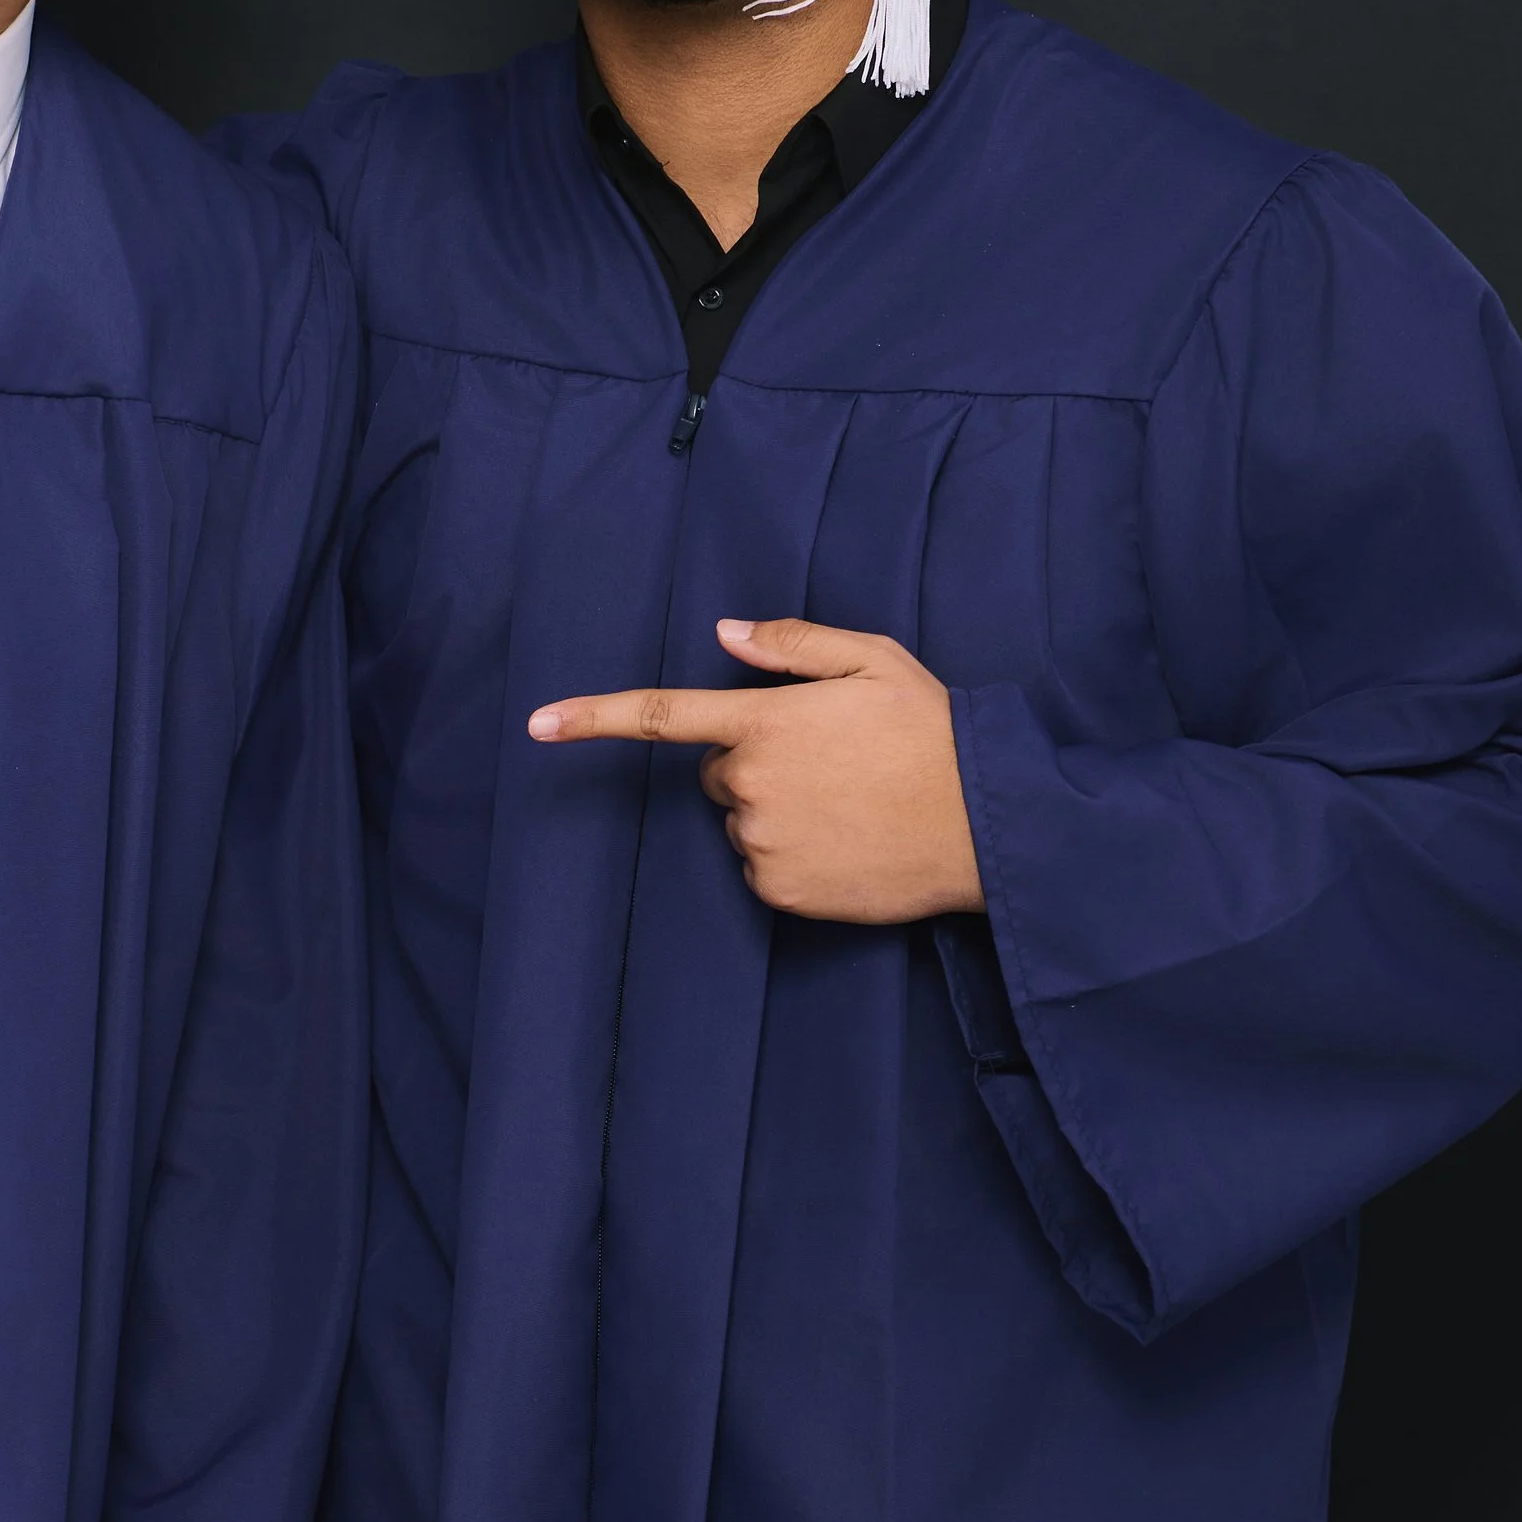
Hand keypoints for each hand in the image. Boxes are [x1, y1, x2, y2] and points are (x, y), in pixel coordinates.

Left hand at [528, 615, 984, 925]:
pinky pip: (764, 868)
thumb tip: (726, 630)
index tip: (536, 725)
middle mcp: (751, 783)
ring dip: (781, 811)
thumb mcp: (875, 662)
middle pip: (720, 773)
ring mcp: (763, 840)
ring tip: (852, 804)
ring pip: (744, 822)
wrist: (984, 825)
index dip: (593, 717)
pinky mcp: (780, 890)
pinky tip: (848, 842)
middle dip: (758, 764)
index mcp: (765, 720)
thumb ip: (794, 644)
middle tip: (832, 763)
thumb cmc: (934, 734)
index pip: (662, 715)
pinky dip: (794, 858)